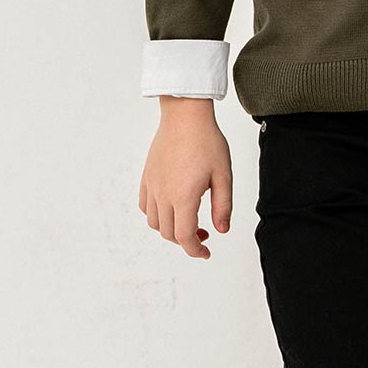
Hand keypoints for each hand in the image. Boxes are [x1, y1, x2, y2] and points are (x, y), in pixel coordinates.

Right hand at [138, 98, 232, 259]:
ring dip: (170, 230)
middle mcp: (163, 194)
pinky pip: (144, 206)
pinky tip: (171, 208)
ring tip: (188, 221)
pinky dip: (155, 215)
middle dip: (186, 241)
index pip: (185, 236)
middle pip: (168, 233)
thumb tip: (222, 230)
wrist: (185, 115)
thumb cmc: (207, 141)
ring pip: (154, 222)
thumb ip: (223, 206)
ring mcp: (152, 186)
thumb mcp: (223, 175)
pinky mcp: (147, 177)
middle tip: (204, 235)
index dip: (195, 250)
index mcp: (184, 197)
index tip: (206, 252)